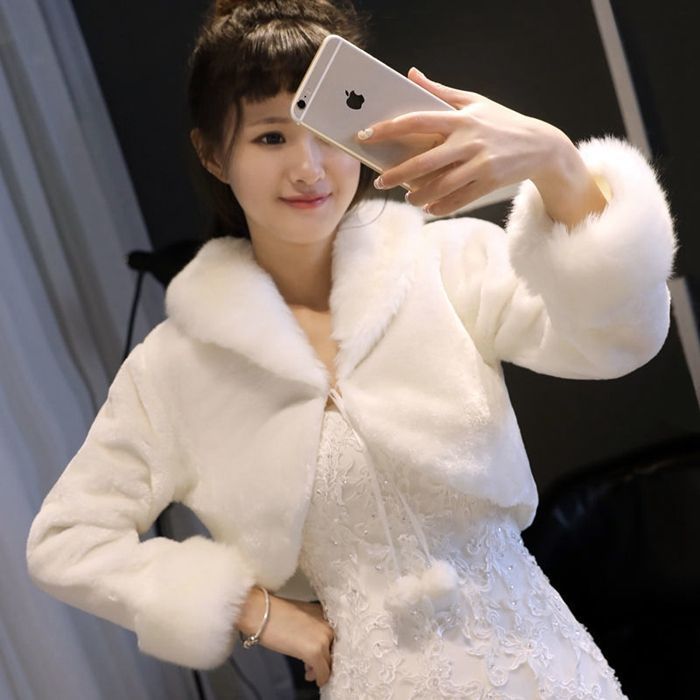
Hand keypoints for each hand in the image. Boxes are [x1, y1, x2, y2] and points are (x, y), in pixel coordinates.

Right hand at [238, 589, 334, 687]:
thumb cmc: (274, 612)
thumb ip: (310, 627)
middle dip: (323, 658)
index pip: (331, 636)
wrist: (261, 612)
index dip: (325, 647)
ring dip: (320, 669)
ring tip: (309, 672)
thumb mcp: (299, 615)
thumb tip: (310, 642)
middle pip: (333, 649)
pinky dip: (319, 678)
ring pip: (329, 662)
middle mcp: (327, 625)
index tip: (320, 654)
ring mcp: (323, 639)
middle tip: (312, 665)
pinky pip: (323, 672)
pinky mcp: (315, 652)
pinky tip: (311, 678)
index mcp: (323, 614)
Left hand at [355, 67, 569, 215]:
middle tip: (381, 182)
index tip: (366, 135)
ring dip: (418, 195)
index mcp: (460, 119)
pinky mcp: (489, 183)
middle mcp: (469, 141)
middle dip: (398, 175)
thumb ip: (439, 91)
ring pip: (439, 186)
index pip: (417, 120)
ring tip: (408, 197)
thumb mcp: (474, 102)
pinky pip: (457, 200)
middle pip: (424, 162)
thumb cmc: (501, 122)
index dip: (388, 129)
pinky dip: (440, 206)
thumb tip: (410, 74)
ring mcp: (480, 164)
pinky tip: (428, 207)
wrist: (540, 145)